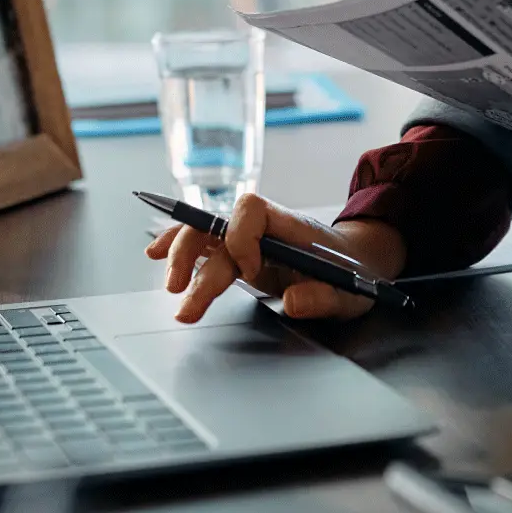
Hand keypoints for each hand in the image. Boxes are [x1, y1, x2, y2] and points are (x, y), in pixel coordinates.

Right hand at [144, 194, 406, 322]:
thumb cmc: (354, 273)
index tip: (249, 271)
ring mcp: (249, 241)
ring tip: (167, 286)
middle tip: (179, 293)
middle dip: (192, 254)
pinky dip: (177, 246)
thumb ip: (324, 296)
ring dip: (179, 254)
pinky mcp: (239, 256)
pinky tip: (154, 253)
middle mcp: (264, 229)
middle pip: (217, 225)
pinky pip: (204, 245)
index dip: (242, 238)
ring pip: (203, 234)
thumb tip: (292, 302)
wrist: (358, 265)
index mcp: (290, 226)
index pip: (252, 210)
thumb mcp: (351, 292)